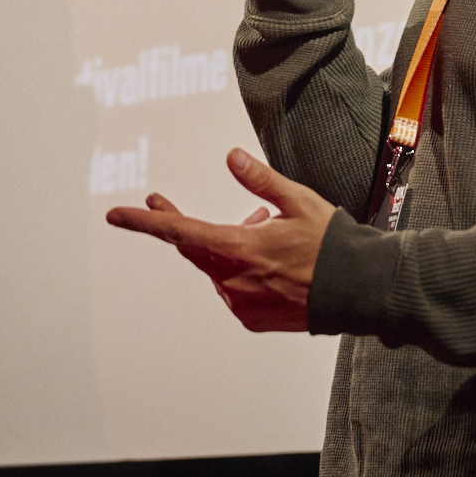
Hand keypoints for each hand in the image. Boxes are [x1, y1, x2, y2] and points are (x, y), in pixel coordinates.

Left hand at [106, 149, 334, 331]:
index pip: (178, 232)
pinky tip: (266, 258)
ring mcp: (240, 303)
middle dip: (176, 222)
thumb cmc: (331, 245)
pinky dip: (238, 269)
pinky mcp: (250, 319)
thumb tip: (231, 157)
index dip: (145, 222)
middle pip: (190, 247)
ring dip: (223, 245)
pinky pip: (231, 287)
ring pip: (214, 266)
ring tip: (259, 227)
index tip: (116, 214)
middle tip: (160, 199)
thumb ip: (259, 180)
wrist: (359, 292)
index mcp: (239, 249)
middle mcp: (232, 280)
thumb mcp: (297, 201)